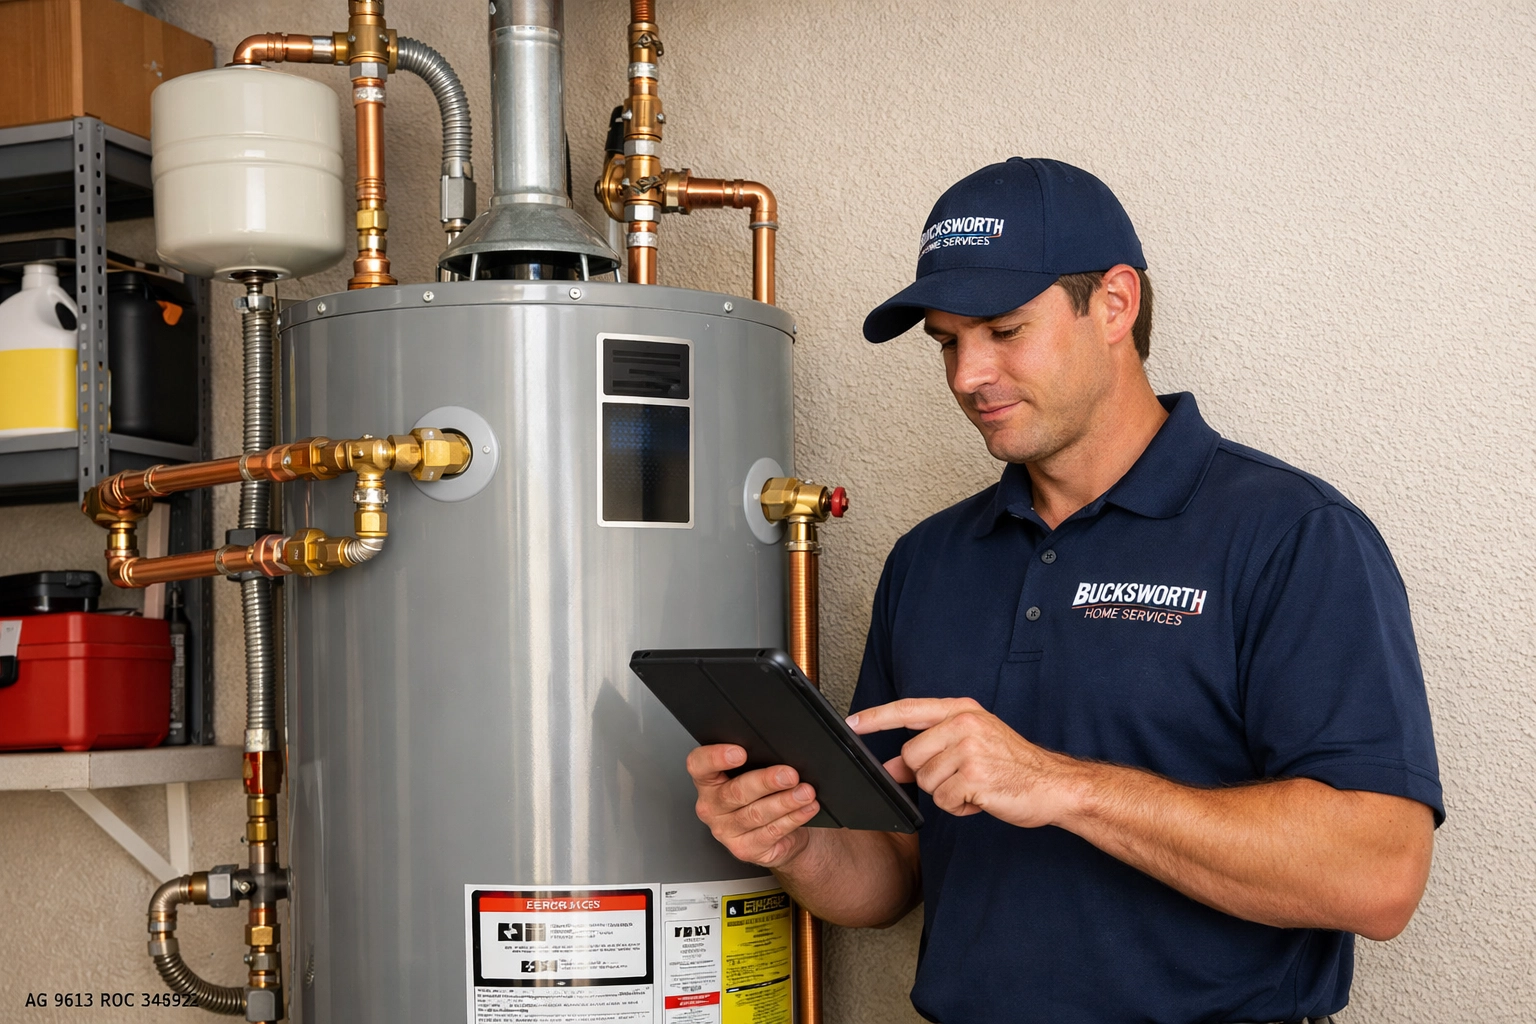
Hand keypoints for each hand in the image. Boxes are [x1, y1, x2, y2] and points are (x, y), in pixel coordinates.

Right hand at [685, 744, 821, 867]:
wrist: (782, 829)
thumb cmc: (768, 791)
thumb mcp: (762, 765)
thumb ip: (769, 748)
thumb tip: (813, 727)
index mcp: (709, 779)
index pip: (698, 764)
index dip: (715, 757)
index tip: (739, 751)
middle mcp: (712, 805)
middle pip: (735, 792)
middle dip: (766, 781)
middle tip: (789, 773)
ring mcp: (727, 830)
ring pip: (756, 814)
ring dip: (785, 801)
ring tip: (805, 791)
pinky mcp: (745, 850)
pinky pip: (771, 833)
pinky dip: (793, 818)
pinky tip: (806, 808)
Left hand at [848, 698, 1084, 827]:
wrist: (1054, 785)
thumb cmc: (1012, 766)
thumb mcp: (970, 746)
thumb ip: (930, 751)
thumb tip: (889, 767)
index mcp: (962, 710)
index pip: (908, 709)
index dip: (876, 717)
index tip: (852, 723)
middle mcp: (964, 723)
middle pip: (911, 755)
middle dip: (928, 774)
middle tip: (960, 776)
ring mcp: (970, 749)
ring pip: (925, 781)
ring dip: (946, 793)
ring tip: (975, 785)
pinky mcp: (975, 776)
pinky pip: (943, 800)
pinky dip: (959, 807)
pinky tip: (981, 798)